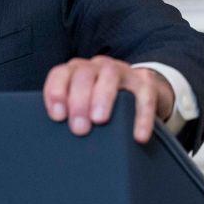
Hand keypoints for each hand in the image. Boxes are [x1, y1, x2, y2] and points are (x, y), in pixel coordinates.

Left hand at [42, 56, 174, 143]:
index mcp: (77, 70)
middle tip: (79, 128)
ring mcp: (123, 72)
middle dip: (78, 100)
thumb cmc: (103, 101)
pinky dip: (141, 117)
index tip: (58, 117)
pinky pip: (144, 97)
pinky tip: (138, 136)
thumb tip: (58, 135)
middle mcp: (97, 66)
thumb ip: (70, 111)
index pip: (60, 74)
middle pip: (83, 74)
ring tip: (99, 121)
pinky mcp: (147, 84)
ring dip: (102, 97)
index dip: (56, 92)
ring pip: (110, 75)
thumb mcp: (85, 102)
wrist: (143, 92)